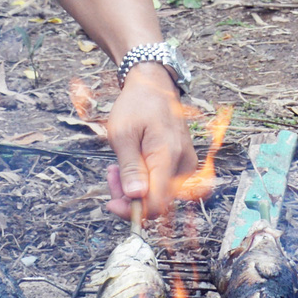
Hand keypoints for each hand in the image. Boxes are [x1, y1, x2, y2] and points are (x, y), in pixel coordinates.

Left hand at [104, 64, 196, 220]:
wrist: (154, 85)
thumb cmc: (136, 105)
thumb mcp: (123, 134)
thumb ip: (131, 168)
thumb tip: (136, 197)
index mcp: (168, 156)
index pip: (156, 204)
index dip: (132, 211)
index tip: (111, 203)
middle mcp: (183, 164)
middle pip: (158, 203)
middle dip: (130, 198)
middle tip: (111, 175)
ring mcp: (186, 164)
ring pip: (161, 196)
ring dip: (136, 190)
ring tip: (118, 167)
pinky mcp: (184, 163)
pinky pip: (165, 184)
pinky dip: (147, 182)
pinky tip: (133, 166)